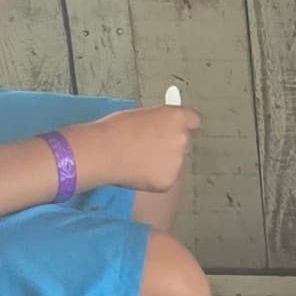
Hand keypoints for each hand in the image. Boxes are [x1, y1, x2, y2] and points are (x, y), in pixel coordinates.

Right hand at [70, 101, 200, 197]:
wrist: (102, 152)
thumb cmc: (115, 131)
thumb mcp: (141, 115)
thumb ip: (158, 121)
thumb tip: (162, 128)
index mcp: (176, 117)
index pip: (193, 120)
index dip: (182, 125)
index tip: (176, 129)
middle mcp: (182, 138)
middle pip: (184, 142)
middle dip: (171, 145)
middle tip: (149, 147)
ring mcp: (177, 161)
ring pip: (174, 162)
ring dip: (162, 162)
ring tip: (137, 159)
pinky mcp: (168, 181)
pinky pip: (165, 179)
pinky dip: (154, 178)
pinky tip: (136, 170)